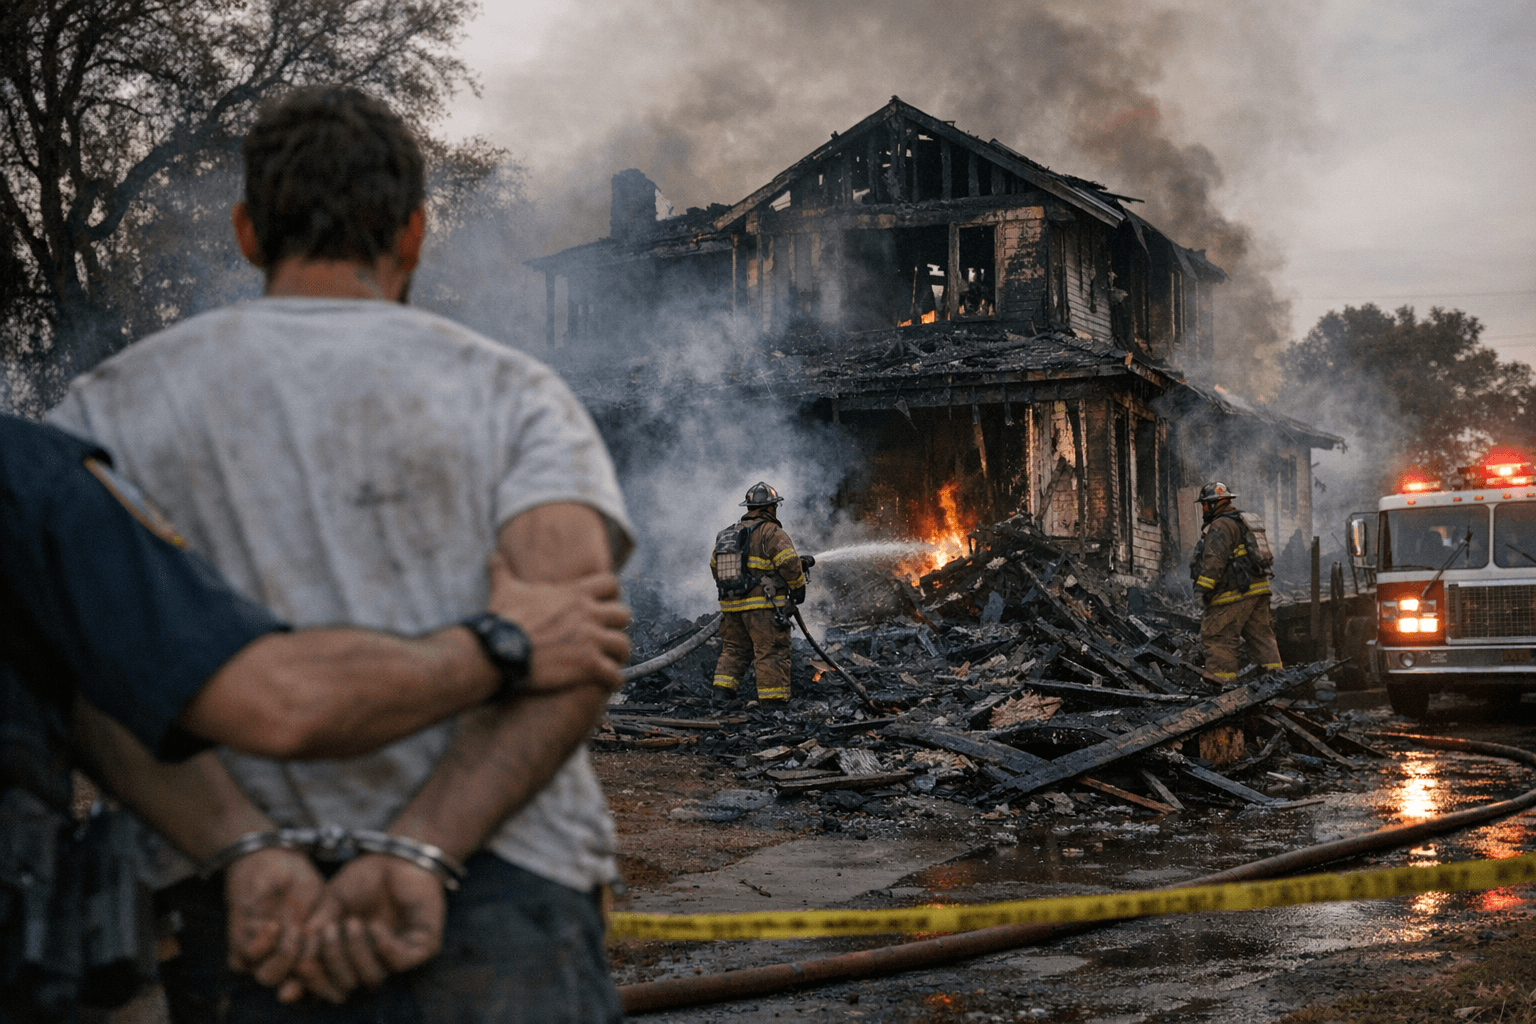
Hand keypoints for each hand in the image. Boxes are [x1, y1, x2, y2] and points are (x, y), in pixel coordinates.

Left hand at [224, 848, 329, 1002]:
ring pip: (267, 977)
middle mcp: (284, 958)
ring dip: (280, 957)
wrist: (267, 858)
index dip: (322, 974)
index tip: (327, 945)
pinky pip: (244, 960)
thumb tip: (317, 952)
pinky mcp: (239, 943)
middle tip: (303, 935)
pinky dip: (259, 946)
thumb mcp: (323, 899)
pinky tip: (270, 924)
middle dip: (300, 965)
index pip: (316, 979)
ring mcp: (262, 954)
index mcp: (308, 952)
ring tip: (288, 929)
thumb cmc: (299, 880)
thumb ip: (324, 926)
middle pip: (289, 987)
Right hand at [295, 854, 445, 998]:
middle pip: (348, 985)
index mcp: (350, 956)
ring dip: (357, 953)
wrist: (398, 855)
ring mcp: (398, 955)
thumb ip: (314, 930)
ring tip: (353, 923)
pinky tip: (374, 926)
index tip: (299, 961)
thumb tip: (295, 960)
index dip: (313, 980)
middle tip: (329, 931)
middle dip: (333, 961)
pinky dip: (383, 947)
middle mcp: (374, 960)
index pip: (329, 983)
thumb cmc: (365, 878)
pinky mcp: (423, 946)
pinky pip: (400, 961)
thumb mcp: (331, 903)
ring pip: (373, 978)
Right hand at [486, 553, 631, 692]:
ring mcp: (591, 639)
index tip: (603, 606)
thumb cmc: (504, 620)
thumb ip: (503, 571)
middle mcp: (588, 614)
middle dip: (617, 626)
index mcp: (574, 594)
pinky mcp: (588, 664)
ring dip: (617, 654)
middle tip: (607, 636)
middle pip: (623, 615)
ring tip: (610, 661)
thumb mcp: (505, 589)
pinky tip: (606, 682)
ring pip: (623, 645)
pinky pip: (614, 674)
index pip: (610, 584)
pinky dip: (613, 680)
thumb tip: (493, 557)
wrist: (500, 650)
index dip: (610, 595)